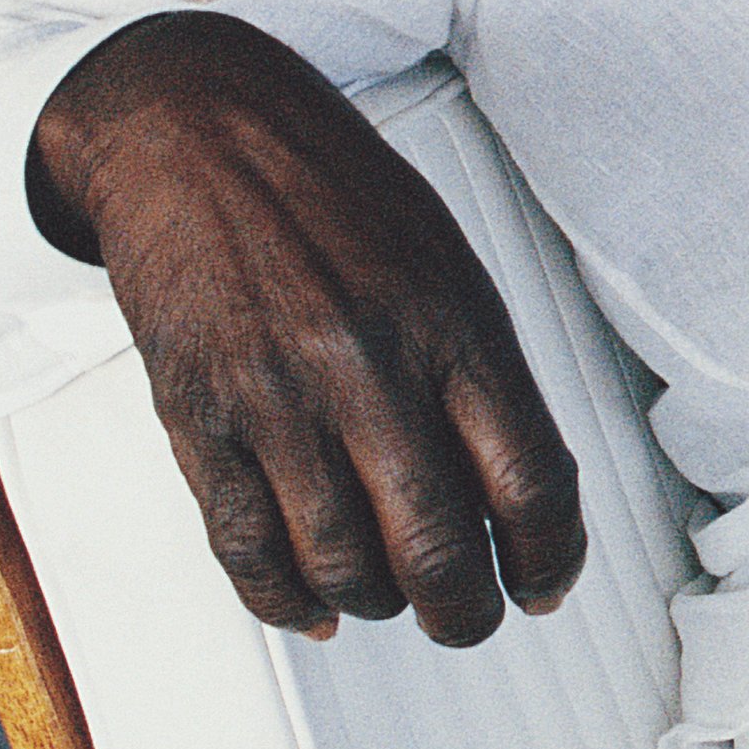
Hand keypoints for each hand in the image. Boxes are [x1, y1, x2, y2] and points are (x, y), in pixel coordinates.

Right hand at [34, 13, 583, 645]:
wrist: (195, 129)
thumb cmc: (333, 193)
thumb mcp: (444, 261)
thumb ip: (479, 371)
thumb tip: (512, 494)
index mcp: (452, 321)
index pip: (532, 478)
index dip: (553, 556)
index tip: (547, 584)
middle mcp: (369, 365)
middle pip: (438, 545)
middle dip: (467, 612)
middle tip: (472, 618)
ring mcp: (276, 396)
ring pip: (342, 564)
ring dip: (378, 604)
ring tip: (391, 595)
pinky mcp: (196, 415)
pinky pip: (245, 546)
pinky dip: (285, 599)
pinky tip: (313, 605)